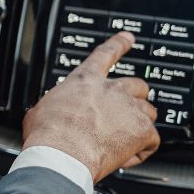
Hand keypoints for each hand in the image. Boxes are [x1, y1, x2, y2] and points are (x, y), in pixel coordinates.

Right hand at [23, 32, 159, 181]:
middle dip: (134, 97)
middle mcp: (112, 90)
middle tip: (125, 111)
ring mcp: (130, 109)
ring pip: (149, 111)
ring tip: (125, 138)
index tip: (128, 37)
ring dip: (140, 123)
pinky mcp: (142, 131)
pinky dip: (142, 150)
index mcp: (85, 81)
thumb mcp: (41, 110)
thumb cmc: (48, 134)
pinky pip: (152, 140)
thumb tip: (46, 113)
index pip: (106, 54)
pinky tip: (127, 156)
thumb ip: (54, 105)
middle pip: (137, 85)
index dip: (119, 44)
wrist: (61, 154)